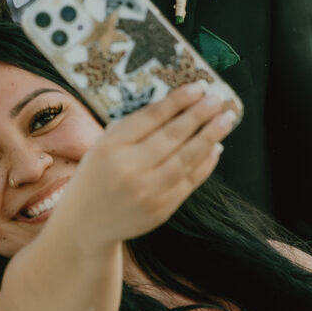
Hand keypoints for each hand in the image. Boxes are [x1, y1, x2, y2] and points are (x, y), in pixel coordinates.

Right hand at [73, 84, 235, 244]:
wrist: (86, 223)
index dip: (177, 101)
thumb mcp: (102, 146)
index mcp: (111, 147)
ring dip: (210, 136)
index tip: (197, 87)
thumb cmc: (96, 175)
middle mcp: (129, 168)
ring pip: (187, 158)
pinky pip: (190, 181)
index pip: (151, 118)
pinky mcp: (162, 209)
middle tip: (218, 99)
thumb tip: (176, 108)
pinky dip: (206, 163)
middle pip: (172, 136)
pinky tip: (216, 147)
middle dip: (199, 115)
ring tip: (225, 119)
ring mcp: (148, 191)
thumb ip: (132, 128)